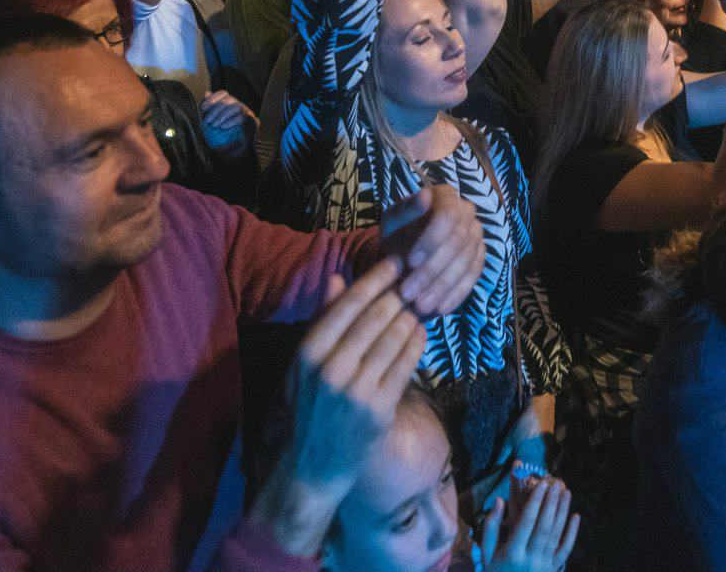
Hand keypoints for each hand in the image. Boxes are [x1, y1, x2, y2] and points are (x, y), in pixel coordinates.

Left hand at [200, 90, 256, 160]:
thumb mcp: (210, 122)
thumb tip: (207, 92)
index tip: (203, 108)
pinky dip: (231, 121)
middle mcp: (240, 107)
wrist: (231, 154)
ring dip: (223, 115)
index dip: (213, 98)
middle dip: (216, 109)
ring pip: (236, 106)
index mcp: (229, 105)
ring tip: (215, 125)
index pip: (223, 93)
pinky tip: (223, 127)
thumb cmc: (220, 138)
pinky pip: (242, 117)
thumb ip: (209, 108)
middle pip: (230, 99)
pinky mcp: (253, 123)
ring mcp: (247, 114)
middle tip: (208, 120)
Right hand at [277, 259, 424, 500]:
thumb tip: (336, 277)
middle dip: (399, 295)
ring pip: (395, 338)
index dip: (376, 278)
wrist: (313, 463)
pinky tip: (421, 332)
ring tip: (418, 306)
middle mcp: (331, 369)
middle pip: (376, 317)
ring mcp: (356, 390)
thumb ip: (322, 320)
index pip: (348, 303)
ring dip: (411, 317)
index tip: (396, 261)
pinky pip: (407, 365)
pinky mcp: (379, 409)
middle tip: (415, 282)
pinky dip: (417, 344)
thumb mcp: (304, 362)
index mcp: (308, 352)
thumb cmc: (310, 404)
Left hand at [380, 183, 483, 315]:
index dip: (431, 239)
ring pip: (465, 263)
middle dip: (431, 270)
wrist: (404, 256)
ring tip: (419, 305)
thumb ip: (407, 210)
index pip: (448, 214)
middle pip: (457, 242)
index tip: (410, 261)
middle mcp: (467, 213)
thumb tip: (425, 196)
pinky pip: (473, 278)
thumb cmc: (397, 234)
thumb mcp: (393, 222)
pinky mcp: (479, 259)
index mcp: (446, 197)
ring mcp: (476, 237)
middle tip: (408, 292)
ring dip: (441, 286)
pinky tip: (439, 308)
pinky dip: (455, 295)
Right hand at [479, 476, 580, 571]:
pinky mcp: (553, 569)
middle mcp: (529, 559)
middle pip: (544, 526)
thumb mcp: (486, 554)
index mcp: (511, 553)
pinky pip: (565, 549)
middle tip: (556, 483)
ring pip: (556, 535)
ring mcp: (543, 565)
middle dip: (551, 503)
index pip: (525, 523)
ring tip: (566, 492)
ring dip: (562, 512)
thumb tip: (499, 500)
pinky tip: (575, 516)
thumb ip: (490, 527)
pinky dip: (572, 533)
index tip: (541, 485)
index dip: (534, 502)